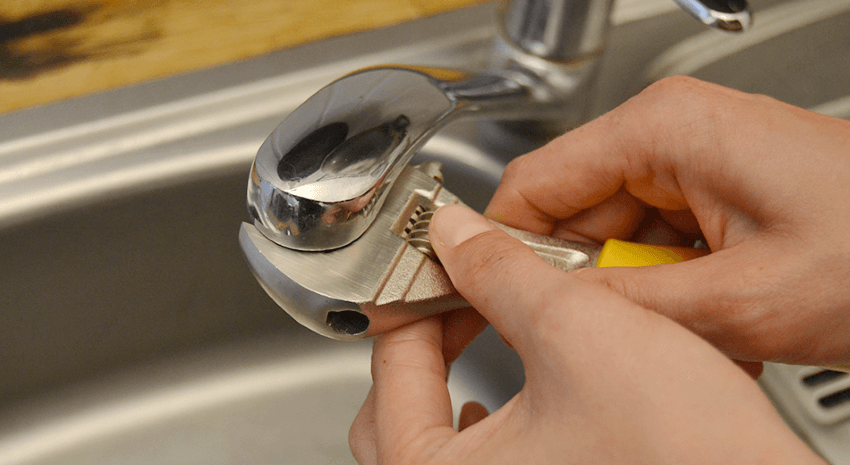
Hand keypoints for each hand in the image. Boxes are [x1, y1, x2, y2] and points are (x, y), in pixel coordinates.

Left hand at [349, 205, 822, 464]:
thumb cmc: (682, 450)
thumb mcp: (577, 331)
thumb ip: (502, 272)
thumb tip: (457, 234)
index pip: (390, 369)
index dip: (416, 302)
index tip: (437, 269)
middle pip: (393, 416)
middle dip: (425, 349)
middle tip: (457, 302)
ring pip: (433, 443)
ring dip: (452, 386)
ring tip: (486, 341)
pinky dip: (491, 423)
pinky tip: (526, 398)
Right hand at [486, 76, 849, 366]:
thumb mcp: (740, 299)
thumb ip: (625, 304)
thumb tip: (547, 306)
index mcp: (664, 129)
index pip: (534, 180)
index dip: (499, 240)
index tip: (483, 290)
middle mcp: (671, 136)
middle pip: (570, 211)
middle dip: (576, 277)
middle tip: (593, 332)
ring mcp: (692, 164)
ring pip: (610, 235)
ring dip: (628, 290)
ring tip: (678, 328)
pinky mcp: (712, 194)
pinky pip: (652, 243)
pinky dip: (660, 288)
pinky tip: (699, 317)